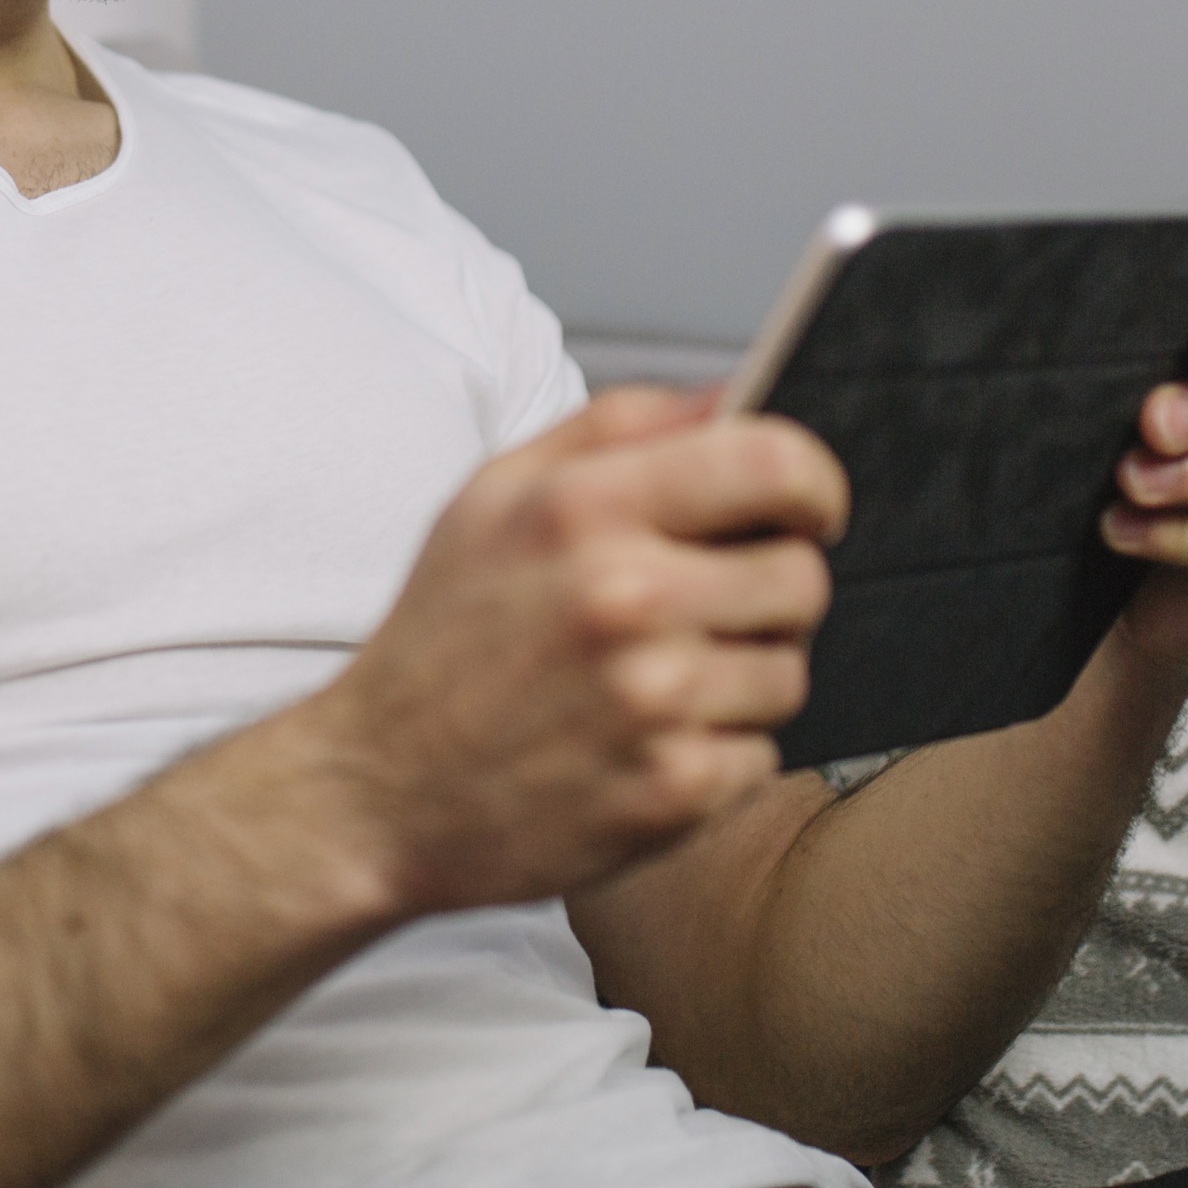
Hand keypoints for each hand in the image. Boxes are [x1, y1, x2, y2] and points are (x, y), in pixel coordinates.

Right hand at [297, 386, 844, 916]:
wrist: (374, 792)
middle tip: (702, 609)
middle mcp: (625, 599)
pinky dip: (717, 754)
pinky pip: (763, 756)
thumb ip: (619, 426)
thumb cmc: (440, 635)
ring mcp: (654, 703)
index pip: (775, 463)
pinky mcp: (673, 792)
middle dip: (767, 589)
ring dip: (741, 677)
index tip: (803, 508)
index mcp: (583, 509)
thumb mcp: (494, 495)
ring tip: (656, 681)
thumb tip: (732, 394)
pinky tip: (643, 744)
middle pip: (801, 576)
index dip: (813, 483)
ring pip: (789, 671)